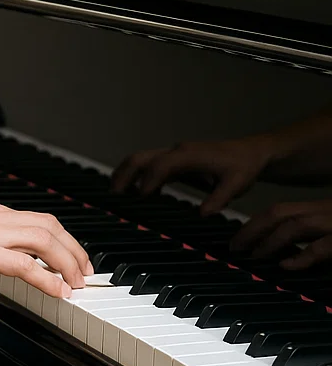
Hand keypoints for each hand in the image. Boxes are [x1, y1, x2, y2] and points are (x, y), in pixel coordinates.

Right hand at [0, 202, 92, 297]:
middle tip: (85, 270)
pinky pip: (25, 265)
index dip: (59, 238)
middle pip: (49, 226)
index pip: (35, 220)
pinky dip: (48, 278)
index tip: (69, 256)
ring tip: (77, 283)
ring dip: (68, 263)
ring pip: (45, 241)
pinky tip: (58, 290)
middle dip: (74, 249)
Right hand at [111, 135, 278, 214]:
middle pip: (141, 158)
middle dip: (123, 176)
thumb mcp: (237, 184)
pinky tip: (138, 195)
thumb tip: (203, 213)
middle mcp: (178, 152)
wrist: (252, 152)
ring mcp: (175, 155)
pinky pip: (149, 166)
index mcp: (190, 155)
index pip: (161, 165)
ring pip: (141, 160)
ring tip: (116, 196)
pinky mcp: (175, 161)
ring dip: (125, 175)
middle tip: (112, 196)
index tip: (141, 198)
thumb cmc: (244, 166)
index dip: (149, 181)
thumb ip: (219, 198)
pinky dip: (137, 179)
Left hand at [231, 199, 331, 269]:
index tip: (236, 239)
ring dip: (270, 241)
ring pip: (296, 225)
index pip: (281, 211)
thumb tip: (279, 256)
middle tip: (233, 248)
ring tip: (254, 256)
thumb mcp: (327, 231)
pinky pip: (319, 248)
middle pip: (280, 212)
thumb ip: (308, 237)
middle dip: (252, 229)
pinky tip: (285, 265)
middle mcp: (326, 209)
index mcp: (320, 207)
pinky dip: (300, 257)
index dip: (254, 223)